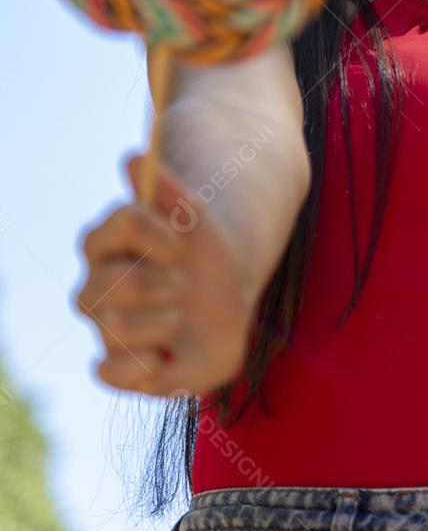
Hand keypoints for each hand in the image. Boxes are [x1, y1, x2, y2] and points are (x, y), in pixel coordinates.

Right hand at [72, 153, 260, 396]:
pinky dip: (137, 367)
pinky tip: (164, 355)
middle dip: (159, 284)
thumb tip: (133, 156)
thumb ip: (168, 189)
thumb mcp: (197, 219)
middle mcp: (97, 286)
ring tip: (180, 315)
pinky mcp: (125, 365)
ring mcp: (107, 327)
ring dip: (160, 322)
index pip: (117, 226)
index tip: (181, 244)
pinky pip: (106, 373)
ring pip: (111, 328)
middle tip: (183, 284)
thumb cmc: (203, 251)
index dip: (152, 235)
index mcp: (107, 242)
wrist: (227, 295)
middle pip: (107, 286)